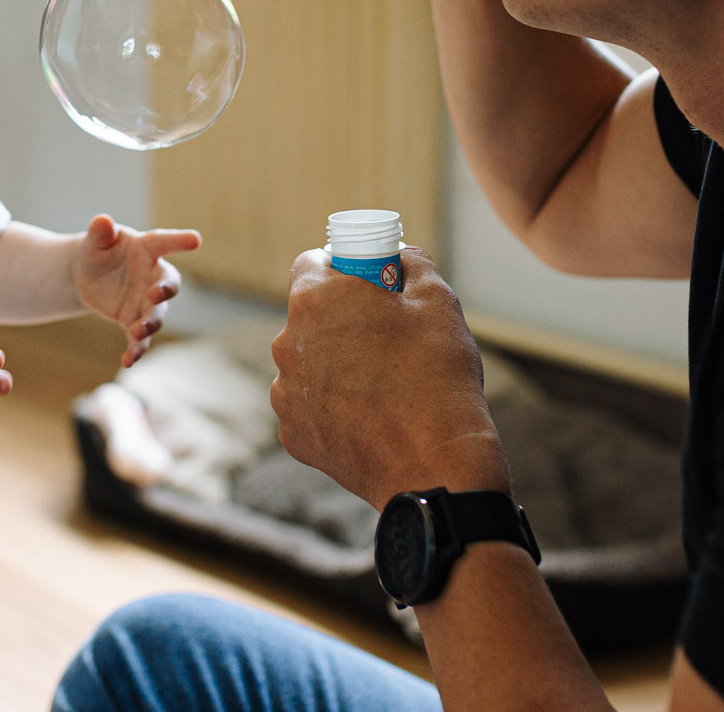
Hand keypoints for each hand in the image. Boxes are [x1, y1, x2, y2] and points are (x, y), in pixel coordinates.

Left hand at [74, 214, 196, 367]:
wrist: (87, 276)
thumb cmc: (98, 250)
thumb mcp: (96, 240)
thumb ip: (100, 232)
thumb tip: (102, 220)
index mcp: (146, 249)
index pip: (165, 243)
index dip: (180, 240)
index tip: (196, 239)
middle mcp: (152, 276)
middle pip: (167, 284)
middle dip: (164, 291)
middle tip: (155, 295)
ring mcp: (145, 301)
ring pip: (156, 315)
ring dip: (150, 323)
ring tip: (137, 332)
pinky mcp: (133, 321)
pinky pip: (139, 339)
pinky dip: (135, 350)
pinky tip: (127, 361)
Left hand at [270, 247, 509, 507]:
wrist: (434, 464)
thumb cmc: (437, 375)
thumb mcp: (437, 300)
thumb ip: (412, 264)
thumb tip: (400, 259)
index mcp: (315, 299)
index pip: (313, 262)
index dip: (343, 269)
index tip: (369, 285)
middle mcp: (286, 342)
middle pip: (310, 316)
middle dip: (341, 319)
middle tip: (385, 335)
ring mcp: (285, 392)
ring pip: (308, 363)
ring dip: (335, 364)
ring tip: (383, 384)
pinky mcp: (292, 435)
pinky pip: (310, 407)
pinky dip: (333, 407)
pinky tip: (370, 417)